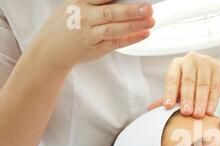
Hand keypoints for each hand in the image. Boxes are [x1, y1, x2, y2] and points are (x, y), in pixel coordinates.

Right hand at [31, 0, 154, 69]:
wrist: (50, 48)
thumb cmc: (68, 23)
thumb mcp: (75, 4)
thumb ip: (97, 1)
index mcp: (80, 2)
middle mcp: (84, 17)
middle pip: (110, 12)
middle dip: (131, 10)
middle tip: (148, 8)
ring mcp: (90, 34)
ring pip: (114, 29)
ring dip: (134, 25)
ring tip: (150, 21)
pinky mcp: (96, 48)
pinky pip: (115, 43)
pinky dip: (131, 38)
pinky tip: (144, 34)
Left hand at [148, 52, 219, 118]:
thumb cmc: (197, 84)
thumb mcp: (182, 90)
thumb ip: (168, 98)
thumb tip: (150, 110)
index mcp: (177, 64)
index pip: (172, 78)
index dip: (169, 92)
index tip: (167, 106)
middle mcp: (191, 60)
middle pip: (188, 81)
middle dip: (187, 98)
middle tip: (186, 113)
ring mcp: (206, 62)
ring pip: (202, 84)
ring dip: (200, 101)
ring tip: (198, 115)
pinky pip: (215, 86)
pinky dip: (212, 100)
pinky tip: (210, 111)